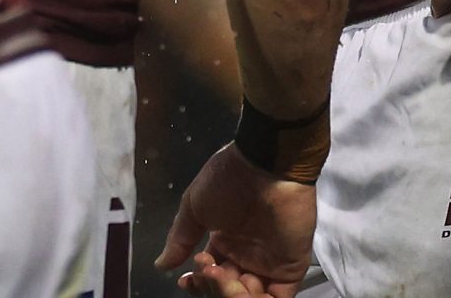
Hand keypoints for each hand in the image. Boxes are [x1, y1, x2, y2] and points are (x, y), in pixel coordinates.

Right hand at [157, 146, 315, 296]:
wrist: (265, 166)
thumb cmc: (228, 181)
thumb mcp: (195, 206)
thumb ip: (180, 238)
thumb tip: (160, 264)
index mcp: (226, 244)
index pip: (211, 278)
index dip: (198, 285)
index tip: (186, 281)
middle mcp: (247, 258)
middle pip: (226, 291)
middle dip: (210, 287)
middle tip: (206, 268)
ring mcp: (269, 265)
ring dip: (228, 294)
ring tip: (220, 273)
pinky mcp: (289, 270)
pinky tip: (239, 288)